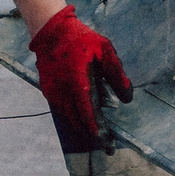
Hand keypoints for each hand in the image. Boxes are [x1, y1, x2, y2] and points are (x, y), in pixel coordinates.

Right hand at [29, 5, 132, 145]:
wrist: (51, 30)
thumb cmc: (81, 38)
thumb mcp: (105, 51)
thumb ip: (117, 75)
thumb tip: (127, 98)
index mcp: (78, 82)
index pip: (88, 114)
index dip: (98, 130)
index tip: (107, 143)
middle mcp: (63, 91)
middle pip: (78, 121)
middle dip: (92, 135)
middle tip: (107, 145)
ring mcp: (53, 91)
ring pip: (69, 117)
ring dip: (82, 126)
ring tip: (96, 133)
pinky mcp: (47, 89)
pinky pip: (62, 109)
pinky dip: (73, 115)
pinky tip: (82, 116)